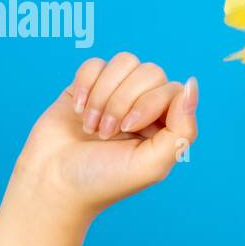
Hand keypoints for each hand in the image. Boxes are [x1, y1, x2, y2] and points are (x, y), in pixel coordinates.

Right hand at [11, 52, 199, 217]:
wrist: (52, 183)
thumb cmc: (105, 180)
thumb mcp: (153, 164)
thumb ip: (183, 129)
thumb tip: (192, 84)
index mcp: (166, 125)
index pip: (172, 89)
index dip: (148, 103)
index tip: (129, 129)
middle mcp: (144, 106)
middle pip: (150, 71)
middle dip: (123, 101)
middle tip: (106, 133)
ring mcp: (115, 94)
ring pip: (124, 62)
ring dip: (104, 94)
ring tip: (92, 126)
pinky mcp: (87, 87)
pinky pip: (95, 63)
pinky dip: (85, 85)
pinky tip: (78, 111)